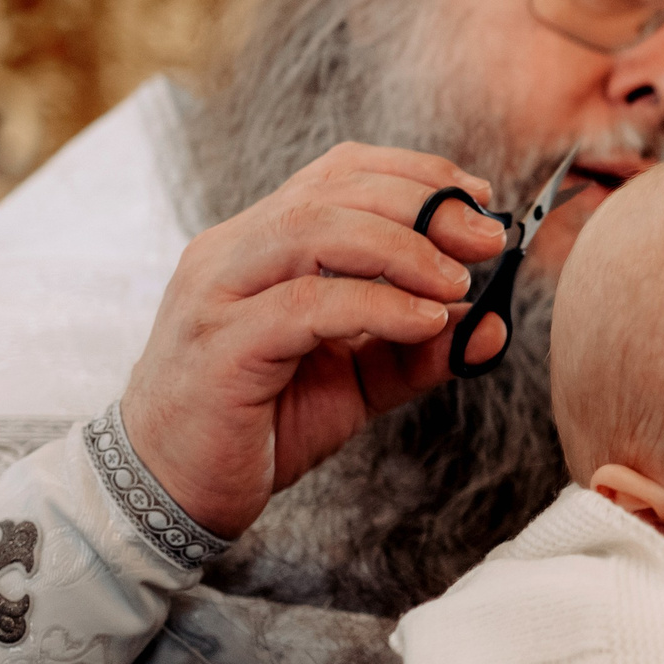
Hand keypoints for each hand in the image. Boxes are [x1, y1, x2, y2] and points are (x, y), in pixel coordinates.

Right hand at [121, 143, 512, 538]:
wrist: (173, 491)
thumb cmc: (257, 426)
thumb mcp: (355, 381)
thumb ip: (415, 350)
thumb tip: (490, 327)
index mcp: (259, 242)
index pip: (338, 172)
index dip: (414, 175)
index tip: (479, 199)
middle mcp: (231, 252)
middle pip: (333, 190)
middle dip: (422, 205)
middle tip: (485, 241)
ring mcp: (218, 294)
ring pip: (314, 229)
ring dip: (402, 248)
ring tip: (457, 282)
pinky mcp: (221, 347)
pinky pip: (306, 306)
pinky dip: (376, 306)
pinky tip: (423, 322)